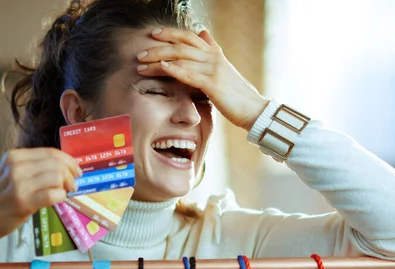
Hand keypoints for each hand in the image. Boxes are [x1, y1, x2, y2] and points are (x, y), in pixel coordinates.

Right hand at [0, 148, 81, 245]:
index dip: (68, 161)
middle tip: (73, 184)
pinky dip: (61, 196)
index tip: (76, 171)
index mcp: (15, 156)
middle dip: (71, 174)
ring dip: (67, 185)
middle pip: (56, 164)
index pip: (51, 153)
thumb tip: (65, 167)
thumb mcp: (12, 172)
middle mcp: (17, 167)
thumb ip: (34, 167)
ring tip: (66, 192)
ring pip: (57, 177)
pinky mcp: (24, 202)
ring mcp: (19, 184)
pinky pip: (53, 195)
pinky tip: (59, 199)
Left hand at [137, 27, 268, 131]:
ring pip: (181, 58)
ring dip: (158, 60)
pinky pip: (190, 74)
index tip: (153, 34)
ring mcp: (213, 70)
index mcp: (215, 54)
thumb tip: (203, 32)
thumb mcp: (224, 68)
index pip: (189, 37)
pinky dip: (174, 69)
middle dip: (157, 48)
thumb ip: (213, 50)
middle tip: (140, 54)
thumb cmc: (237, 94)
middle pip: (181, 45)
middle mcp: (213, 58)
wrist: (254, 110)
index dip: (170, 33)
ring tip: (141, 64)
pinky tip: (161, 68)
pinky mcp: (213, 84)